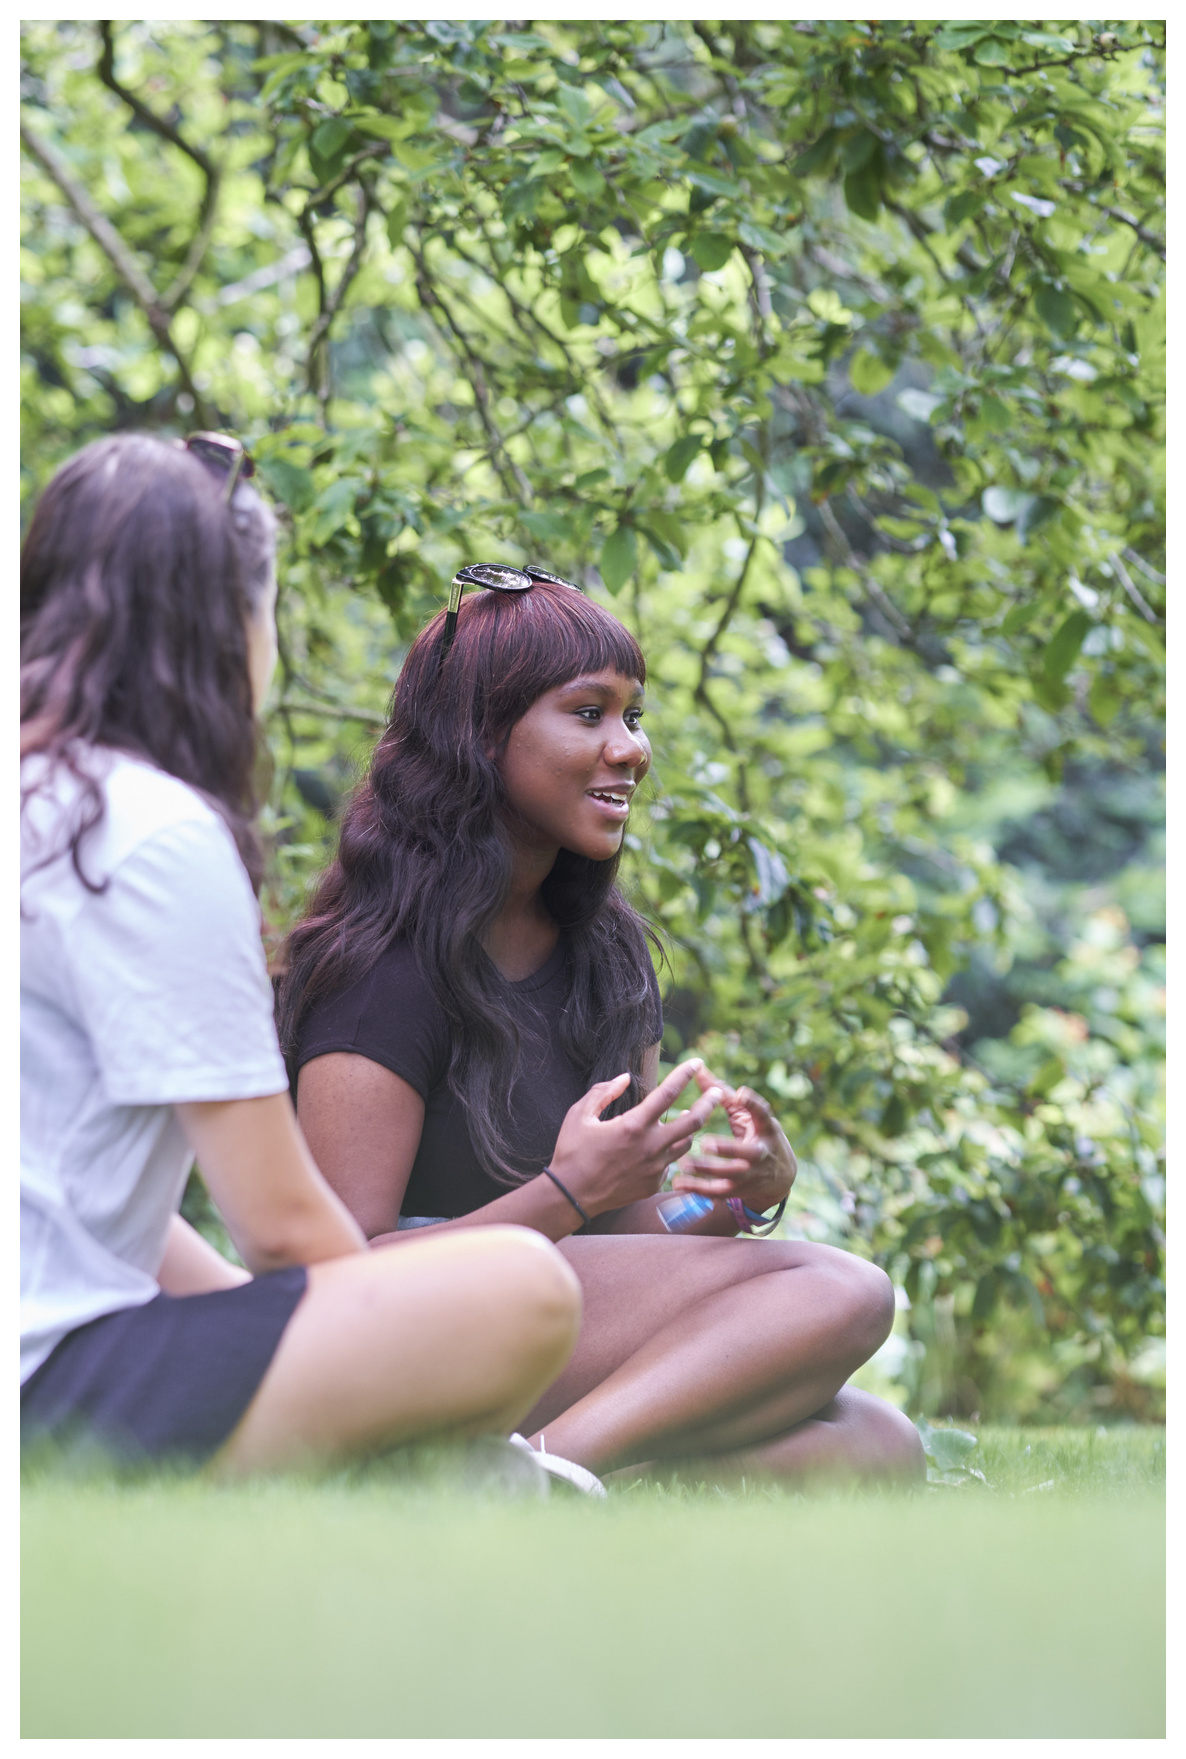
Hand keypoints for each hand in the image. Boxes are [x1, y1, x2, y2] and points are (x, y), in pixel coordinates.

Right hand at [549, 1059, 726, 1218]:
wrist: (572, 1196)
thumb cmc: (572, 1152)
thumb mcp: (579, 1115)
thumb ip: (603, 1092)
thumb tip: (624, 1078)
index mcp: (634, 1125)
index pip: (668, 1092)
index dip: (685, 1074)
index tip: (697, 1062)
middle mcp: (650, 1146)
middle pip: (693, 1121)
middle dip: (709, 1103)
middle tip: (717, 1093)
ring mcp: (655, 1168)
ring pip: (685, 1144)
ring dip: (689, 1128)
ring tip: (687, 1116)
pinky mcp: (653, 1184)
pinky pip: (670, 1164)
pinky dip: (668, 1152)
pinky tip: (659, 1148)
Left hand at [670, 1069, 796, 1215]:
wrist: (781, 1176)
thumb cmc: (759, 1135)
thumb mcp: (748, 1115)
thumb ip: (723, 1093)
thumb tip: (698, 1069)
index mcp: (766, 1129)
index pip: (763, 1114)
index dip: (753, 1103)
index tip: (740, 1093)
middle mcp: (760, 1153)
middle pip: (746, 1153)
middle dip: (728, 1148)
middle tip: (706, 1143)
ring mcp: (750, 1174)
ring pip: (730, 1176)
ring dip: (707, 1171)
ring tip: (685, 1163)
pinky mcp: (738, 1190)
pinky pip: (717, 1192)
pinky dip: (698, 1190)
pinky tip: (679, 1183)